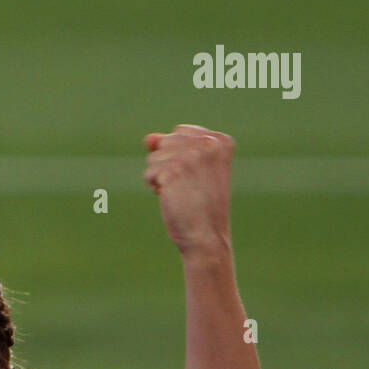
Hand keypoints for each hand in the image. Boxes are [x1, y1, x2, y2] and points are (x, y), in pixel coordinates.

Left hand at [143, 125, 233, 255]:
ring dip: (160, 178)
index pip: (180, 132)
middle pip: (165, 143)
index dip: (178, 156)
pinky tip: (171, 198)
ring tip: (180, 193)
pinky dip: (155, 187)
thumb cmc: (201, 206)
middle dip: (167, 166)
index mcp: (220, 141)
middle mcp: (208, 143)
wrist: (206, 236)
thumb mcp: (192, 171)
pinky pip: (149, 173)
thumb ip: (173, 148)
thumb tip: (148, 138)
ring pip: (154, 157)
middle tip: (186, 187)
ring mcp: (191, 156)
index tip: (195, 176)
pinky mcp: (174, 170)